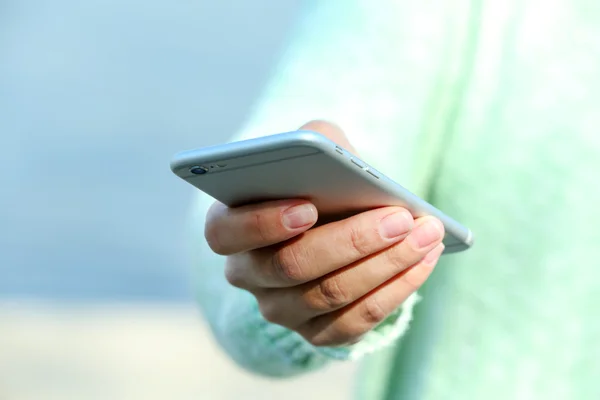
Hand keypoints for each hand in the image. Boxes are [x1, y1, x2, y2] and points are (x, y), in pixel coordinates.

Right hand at [204, 121, 444, 346]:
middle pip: (291, 265)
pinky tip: (423, 259)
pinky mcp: (316, 333)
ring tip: (426, 233)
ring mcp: (280, 309)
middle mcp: (248, 274)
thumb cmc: (314, 184)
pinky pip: (356, 321)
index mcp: (229, 228)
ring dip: (386, 263)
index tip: (309, 206)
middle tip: (399, 218)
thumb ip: (315, 144)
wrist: (329, 226)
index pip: (226, 231)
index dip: (263, 222)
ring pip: (331, 294)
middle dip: (352, 241)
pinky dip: (396, 289)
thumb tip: (341, 159)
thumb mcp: (308, 153)